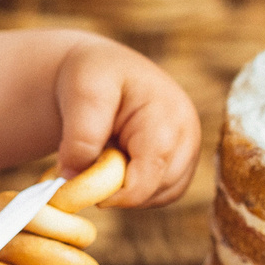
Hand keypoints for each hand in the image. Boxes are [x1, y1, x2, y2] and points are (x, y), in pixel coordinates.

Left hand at [53, 37, 201, 207]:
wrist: (103, 69)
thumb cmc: (95, 75)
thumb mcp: (83, 93)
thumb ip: (81, 136)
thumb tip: (75, 179)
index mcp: (168, 115)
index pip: (151, 174)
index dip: (118, 194)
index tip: (82, 190)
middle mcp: (187, 134)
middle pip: (158, 189)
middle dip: (119, 190)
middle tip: (86, 168)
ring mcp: (189, 149)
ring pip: (161, 196)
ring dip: (127, 191)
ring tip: (102, 159)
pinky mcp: (181, 162)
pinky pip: (161, 194)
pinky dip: (135, 191)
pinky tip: (115, 166)